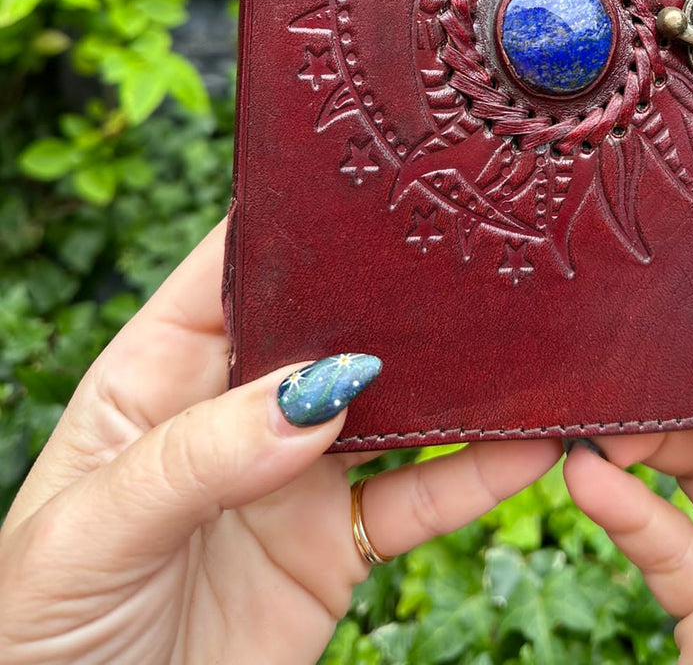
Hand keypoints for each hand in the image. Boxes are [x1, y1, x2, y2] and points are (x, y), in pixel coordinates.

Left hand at [0, 220, 558, 664]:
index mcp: (157, 376)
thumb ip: (198, 456)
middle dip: (393, 291)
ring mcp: (291, 480)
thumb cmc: (39, 632)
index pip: (230, 273)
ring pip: (392, 410)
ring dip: (456, 381)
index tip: (369, 187)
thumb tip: (319, 393)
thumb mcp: (91, 531)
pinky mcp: (334, 552)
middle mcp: (235, 412)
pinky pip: (417, 502)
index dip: (294, 226)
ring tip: (524, 342)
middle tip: (470, 253)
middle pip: (327, 328)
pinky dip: (477, 476)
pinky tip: (529, 447)